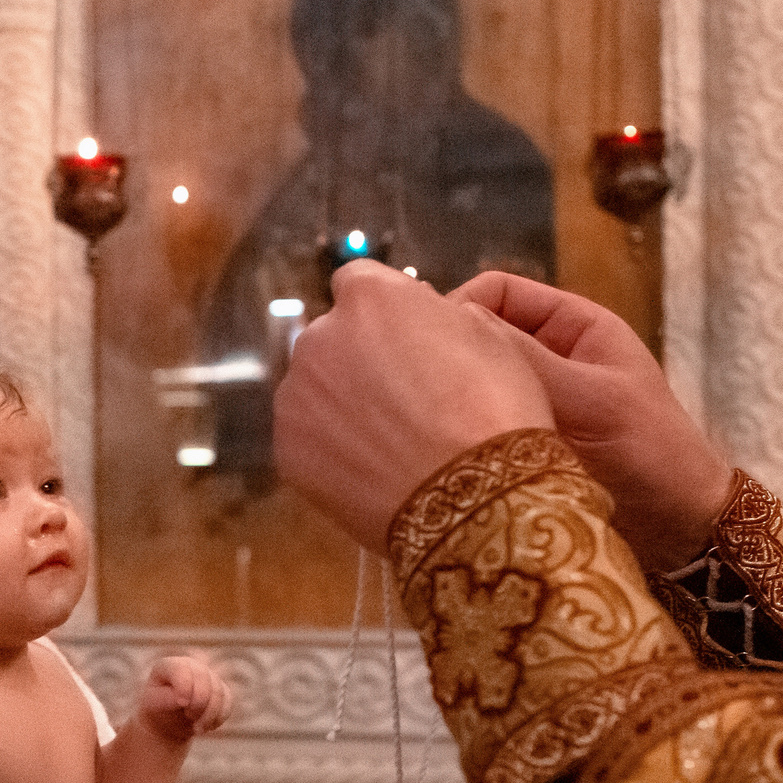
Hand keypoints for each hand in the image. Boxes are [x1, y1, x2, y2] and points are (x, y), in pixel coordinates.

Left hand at [138, 654, 230, 740]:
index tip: (182, 704)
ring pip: (219, 692)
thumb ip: (166, 699)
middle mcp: (191, 666)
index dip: (185, 686)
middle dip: (199, 701)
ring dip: (209, 714)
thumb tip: (183, 700)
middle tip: (189, 716)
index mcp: (170, 665)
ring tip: (197, 729)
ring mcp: (208, 676)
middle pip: (204, 678)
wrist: (168, 721)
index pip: (182, 669)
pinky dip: (218, 717)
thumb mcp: (154, 705)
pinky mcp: (221, 691)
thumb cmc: (157, 710)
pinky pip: (228, 702)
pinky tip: (207, 727)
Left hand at [275, 260, 554, 550]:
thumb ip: (432, 314)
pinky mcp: (288, 451)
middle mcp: (319, 337)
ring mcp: (297, 397)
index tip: (410, 339)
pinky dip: (332, 449)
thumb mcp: (486, 334)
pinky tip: (372, 471)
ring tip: (390, 443)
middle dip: (360, 357)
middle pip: (332, 337)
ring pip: (316, 389)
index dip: (386, 311)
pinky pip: (309, 438)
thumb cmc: (494, 409)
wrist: (475, 500)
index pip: (359, 281)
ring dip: (342, 404)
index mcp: (369, 297)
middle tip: (405, 399)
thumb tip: (414, 321)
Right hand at [450, 273, 731, 571]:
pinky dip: (464, 434)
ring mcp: (537, 403)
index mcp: (572, 326)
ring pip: (479, 384)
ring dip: (456, 401)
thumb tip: (455, 325)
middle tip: (419, 391)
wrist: (683, 533)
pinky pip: (485, 425)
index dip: (462, 309)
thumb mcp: (592, 400)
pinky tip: (442, 451)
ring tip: (427, 424)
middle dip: (453, 357)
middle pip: (481, 338)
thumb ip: (528, 360)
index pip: (498, 292)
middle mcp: (550, 358)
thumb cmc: (652, 453)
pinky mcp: (525, 446)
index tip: (428, 347)